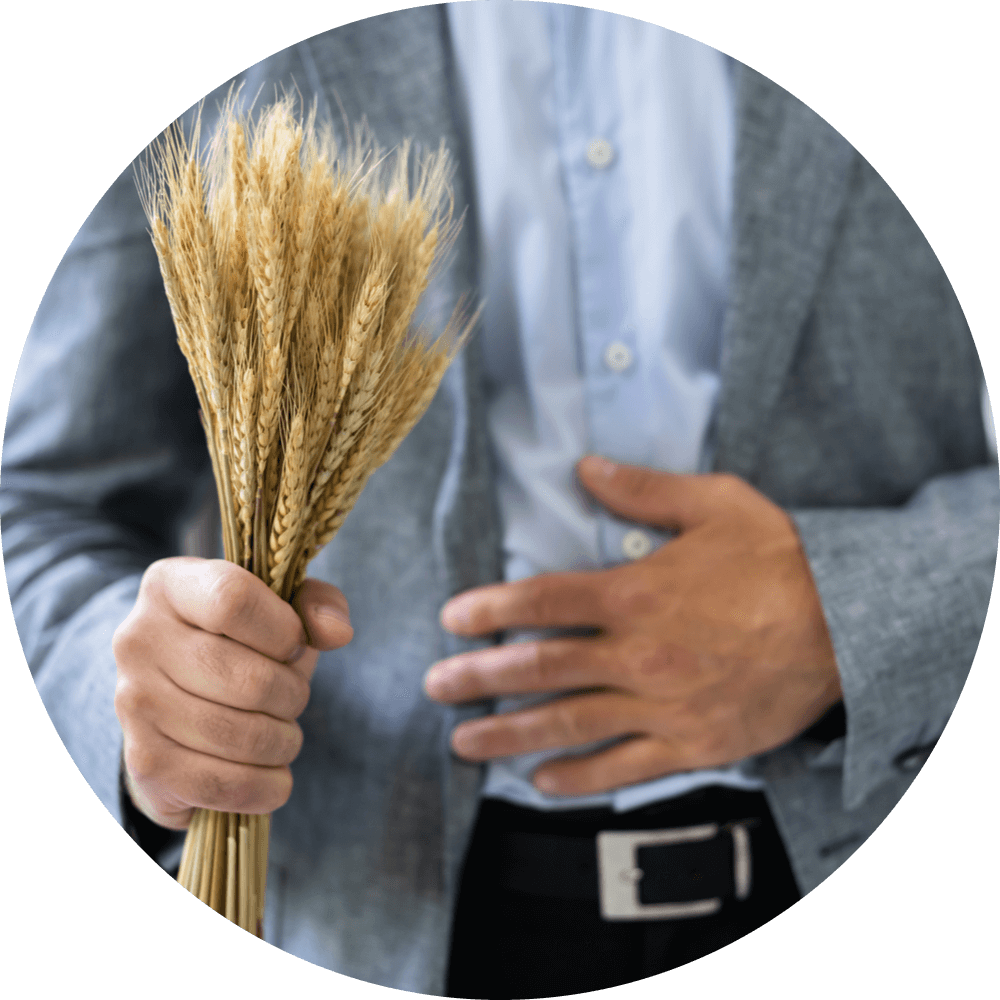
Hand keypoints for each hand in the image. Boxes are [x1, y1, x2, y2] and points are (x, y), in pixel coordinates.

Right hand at [113, 557, 352, 828]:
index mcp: (170, 586)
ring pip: (239, 736)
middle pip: (247, 679)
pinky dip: (266, 785)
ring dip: (283, 741)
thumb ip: (317, 604)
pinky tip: (271, 772)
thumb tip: (337, 633)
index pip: (232, 600)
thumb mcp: (280, 607)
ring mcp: (135, 703)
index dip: (283, 630)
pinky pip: (224, 784)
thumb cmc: (241, 643)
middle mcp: (138, 640)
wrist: (175, 699)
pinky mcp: (145, 762)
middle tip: (292, 696)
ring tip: (282, 732)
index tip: (293, 645)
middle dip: (292, 695)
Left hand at [424, 456, 841, 796]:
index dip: (490, 609)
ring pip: (571, 725)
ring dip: (510, 735)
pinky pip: (625, 768)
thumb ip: (643, 488)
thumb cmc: (781, 559)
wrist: (850, 626)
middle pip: (541, 668)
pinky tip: (542, 782)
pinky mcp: (692, 744)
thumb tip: (584, 466)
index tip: (451, 619)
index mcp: (638, 592)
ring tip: (464, 743)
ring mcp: (664, 706)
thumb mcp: (715, 504)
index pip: (544, 602)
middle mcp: (640, 654)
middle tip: (435, 686)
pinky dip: (580, 778)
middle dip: (480, 678)